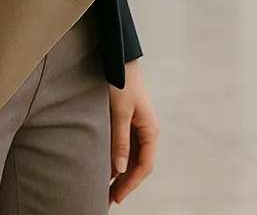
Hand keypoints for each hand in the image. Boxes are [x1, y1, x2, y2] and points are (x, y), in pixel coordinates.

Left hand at [108, 59, 158, 204]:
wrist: (118, 57)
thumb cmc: (121, 81)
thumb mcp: (120, 112)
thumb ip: (120, 140)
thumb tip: (120, 169)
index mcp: (151, 129)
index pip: (145, 165)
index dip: (132, 182)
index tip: (118, 195)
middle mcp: (147, 130)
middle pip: (139, 163)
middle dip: (126, 182)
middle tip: (109, 198)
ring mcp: (138, 125)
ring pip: (132, 156)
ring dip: (121, 172)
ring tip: (106, 188)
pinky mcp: (128, 120)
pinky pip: (125, 145)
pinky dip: (117, 158)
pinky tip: (107, 167)